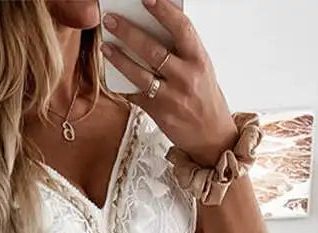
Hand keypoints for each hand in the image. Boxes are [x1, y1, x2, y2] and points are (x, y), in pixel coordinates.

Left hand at [101, 0, 237, 165]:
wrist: (212, 135)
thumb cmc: (204, 96)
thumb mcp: (200, 68)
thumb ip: (182, 49)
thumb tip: (154, 27)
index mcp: (199, 59)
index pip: (181, 28)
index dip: (163, 10)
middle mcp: (186, 77)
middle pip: (153, 50)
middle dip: (128, 32)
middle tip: (111, 19)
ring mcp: (172, 97)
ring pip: (140, 74)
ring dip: (119, 58)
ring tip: (105, 46)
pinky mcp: (160, 113)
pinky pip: (136, 95)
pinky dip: (123, 84)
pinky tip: (112, 74)